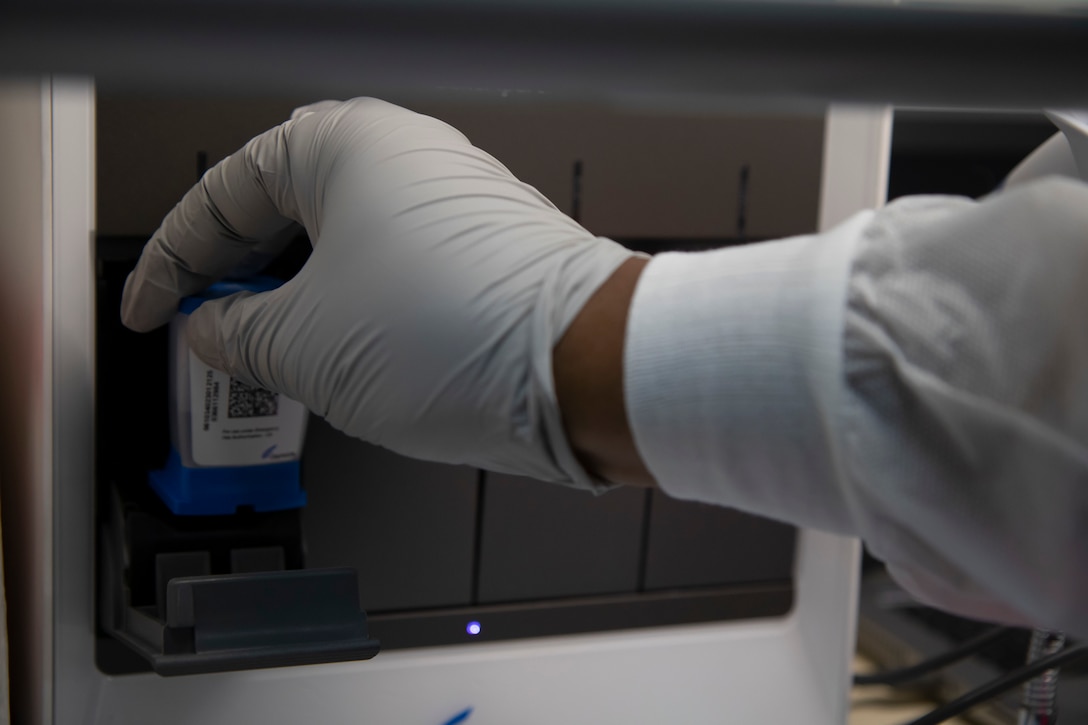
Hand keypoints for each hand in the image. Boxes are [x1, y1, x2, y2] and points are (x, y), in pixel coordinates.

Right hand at [121, 98, 643, 489]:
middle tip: (205, 332)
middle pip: (284, 212)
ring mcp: (449, 202)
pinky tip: (337, 354)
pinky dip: (350, 307)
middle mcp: (403, 158)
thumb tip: (217, 334)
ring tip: (266, 357)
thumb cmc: (460, 336)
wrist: (583, 369)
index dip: (172, 262)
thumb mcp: (304, 346)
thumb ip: (238, 336)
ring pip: (340, 245)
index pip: (224, 196)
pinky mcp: (482, 251)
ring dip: (294, 300)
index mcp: (344, 146)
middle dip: (236, 277)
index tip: (152, 311)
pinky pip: (390, 269)